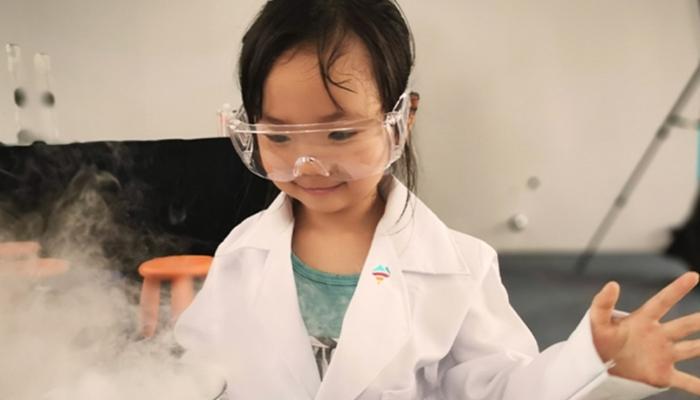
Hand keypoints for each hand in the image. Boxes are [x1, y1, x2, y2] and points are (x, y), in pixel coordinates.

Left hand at [590, 272, 699, 393]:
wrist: (595, 366)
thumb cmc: (595, 341)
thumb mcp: (597, 322)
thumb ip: (602, 303)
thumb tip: (612, 284)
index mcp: (642, 320)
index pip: (662, 301)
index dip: (677, 289)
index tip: (693, 275)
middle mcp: (657, 336)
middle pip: (684, 325)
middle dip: (699, 320)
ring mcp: (662, 355)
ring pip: (691, 349)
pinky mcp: (662, 374)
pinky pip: (686, 381)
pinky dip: (698, 386)